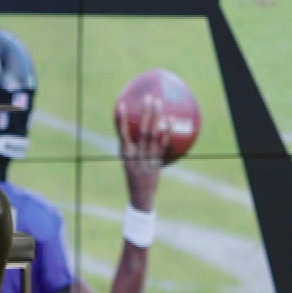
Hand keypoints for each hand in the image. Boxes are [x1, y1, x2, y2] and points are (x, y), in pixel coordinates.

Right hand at [117, 94, 169, 211]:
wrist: (140, 195)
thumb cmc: (133, 173)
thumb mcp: (127, 159)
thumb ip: (130, 144)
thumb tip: (134, 126)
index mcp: (125, 152)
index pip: (122, 133)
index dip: (121, 119)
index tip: (121, 104)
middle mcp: (136, 154)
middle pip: (141, 130)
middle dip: (145, 113)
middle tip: (149, 97)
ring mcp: (148, 158)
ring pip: (153, 135)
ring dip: (157, 118)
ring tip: (160, 104)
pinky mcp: (157, 162)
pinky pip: (163, 145)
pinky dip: (166, 132)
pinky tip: (170, 121)